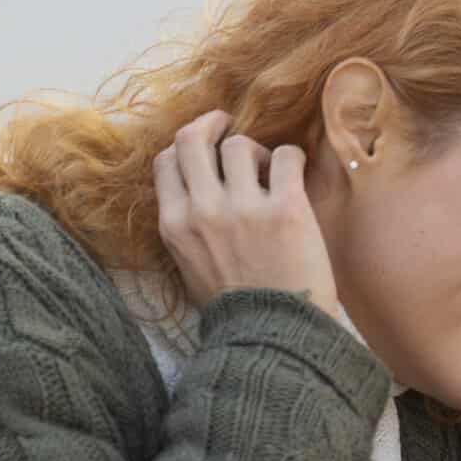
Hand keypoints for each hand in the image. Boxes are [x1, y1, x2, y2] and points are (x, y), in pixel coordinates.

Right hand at [153, 111, 339, 314]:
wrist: (273, 337)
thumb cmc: (236, 309)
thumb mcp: (190, 268)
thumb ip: (187, 228)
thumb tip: (196, 193)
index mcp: (174, 225)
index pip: (166, 161)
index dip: (186, 146)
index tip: (203, 143)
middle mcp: (203, 210)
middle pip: (194, 138)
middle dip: (211, 124)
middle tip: (228, 124)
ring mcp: (243, 208)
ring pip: (239, 144)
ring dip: (256, 150)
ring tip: (269, 171)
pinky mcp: (285, 209)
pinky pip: (286, 155)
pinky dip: (291, 158)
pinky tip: (294, 176)